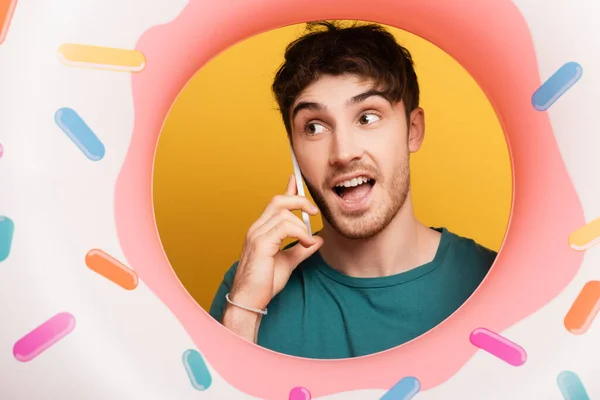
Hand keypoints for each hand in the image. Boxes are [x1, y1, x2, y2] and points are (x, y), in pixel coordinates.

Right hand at [229, 174, 323, 310]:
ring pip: (284, 213)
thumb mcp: (289, 262)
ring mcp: (257, 234)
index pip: (276, 203)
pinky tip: (306, 244)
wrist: (250, 300)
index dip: (288, 190)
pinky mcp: (261, 243)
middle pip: (279, 200)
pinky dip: (300, 234)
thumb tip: (317, 240)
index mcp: (261, 230)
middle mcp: (257, 228)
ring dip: (302, 225)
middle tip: (314, 212)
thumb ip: (302, 249)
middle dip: (299, 201)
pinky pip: (285, 227)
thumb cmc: (264, 283)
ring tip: (308, 242)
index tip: (296, 180)